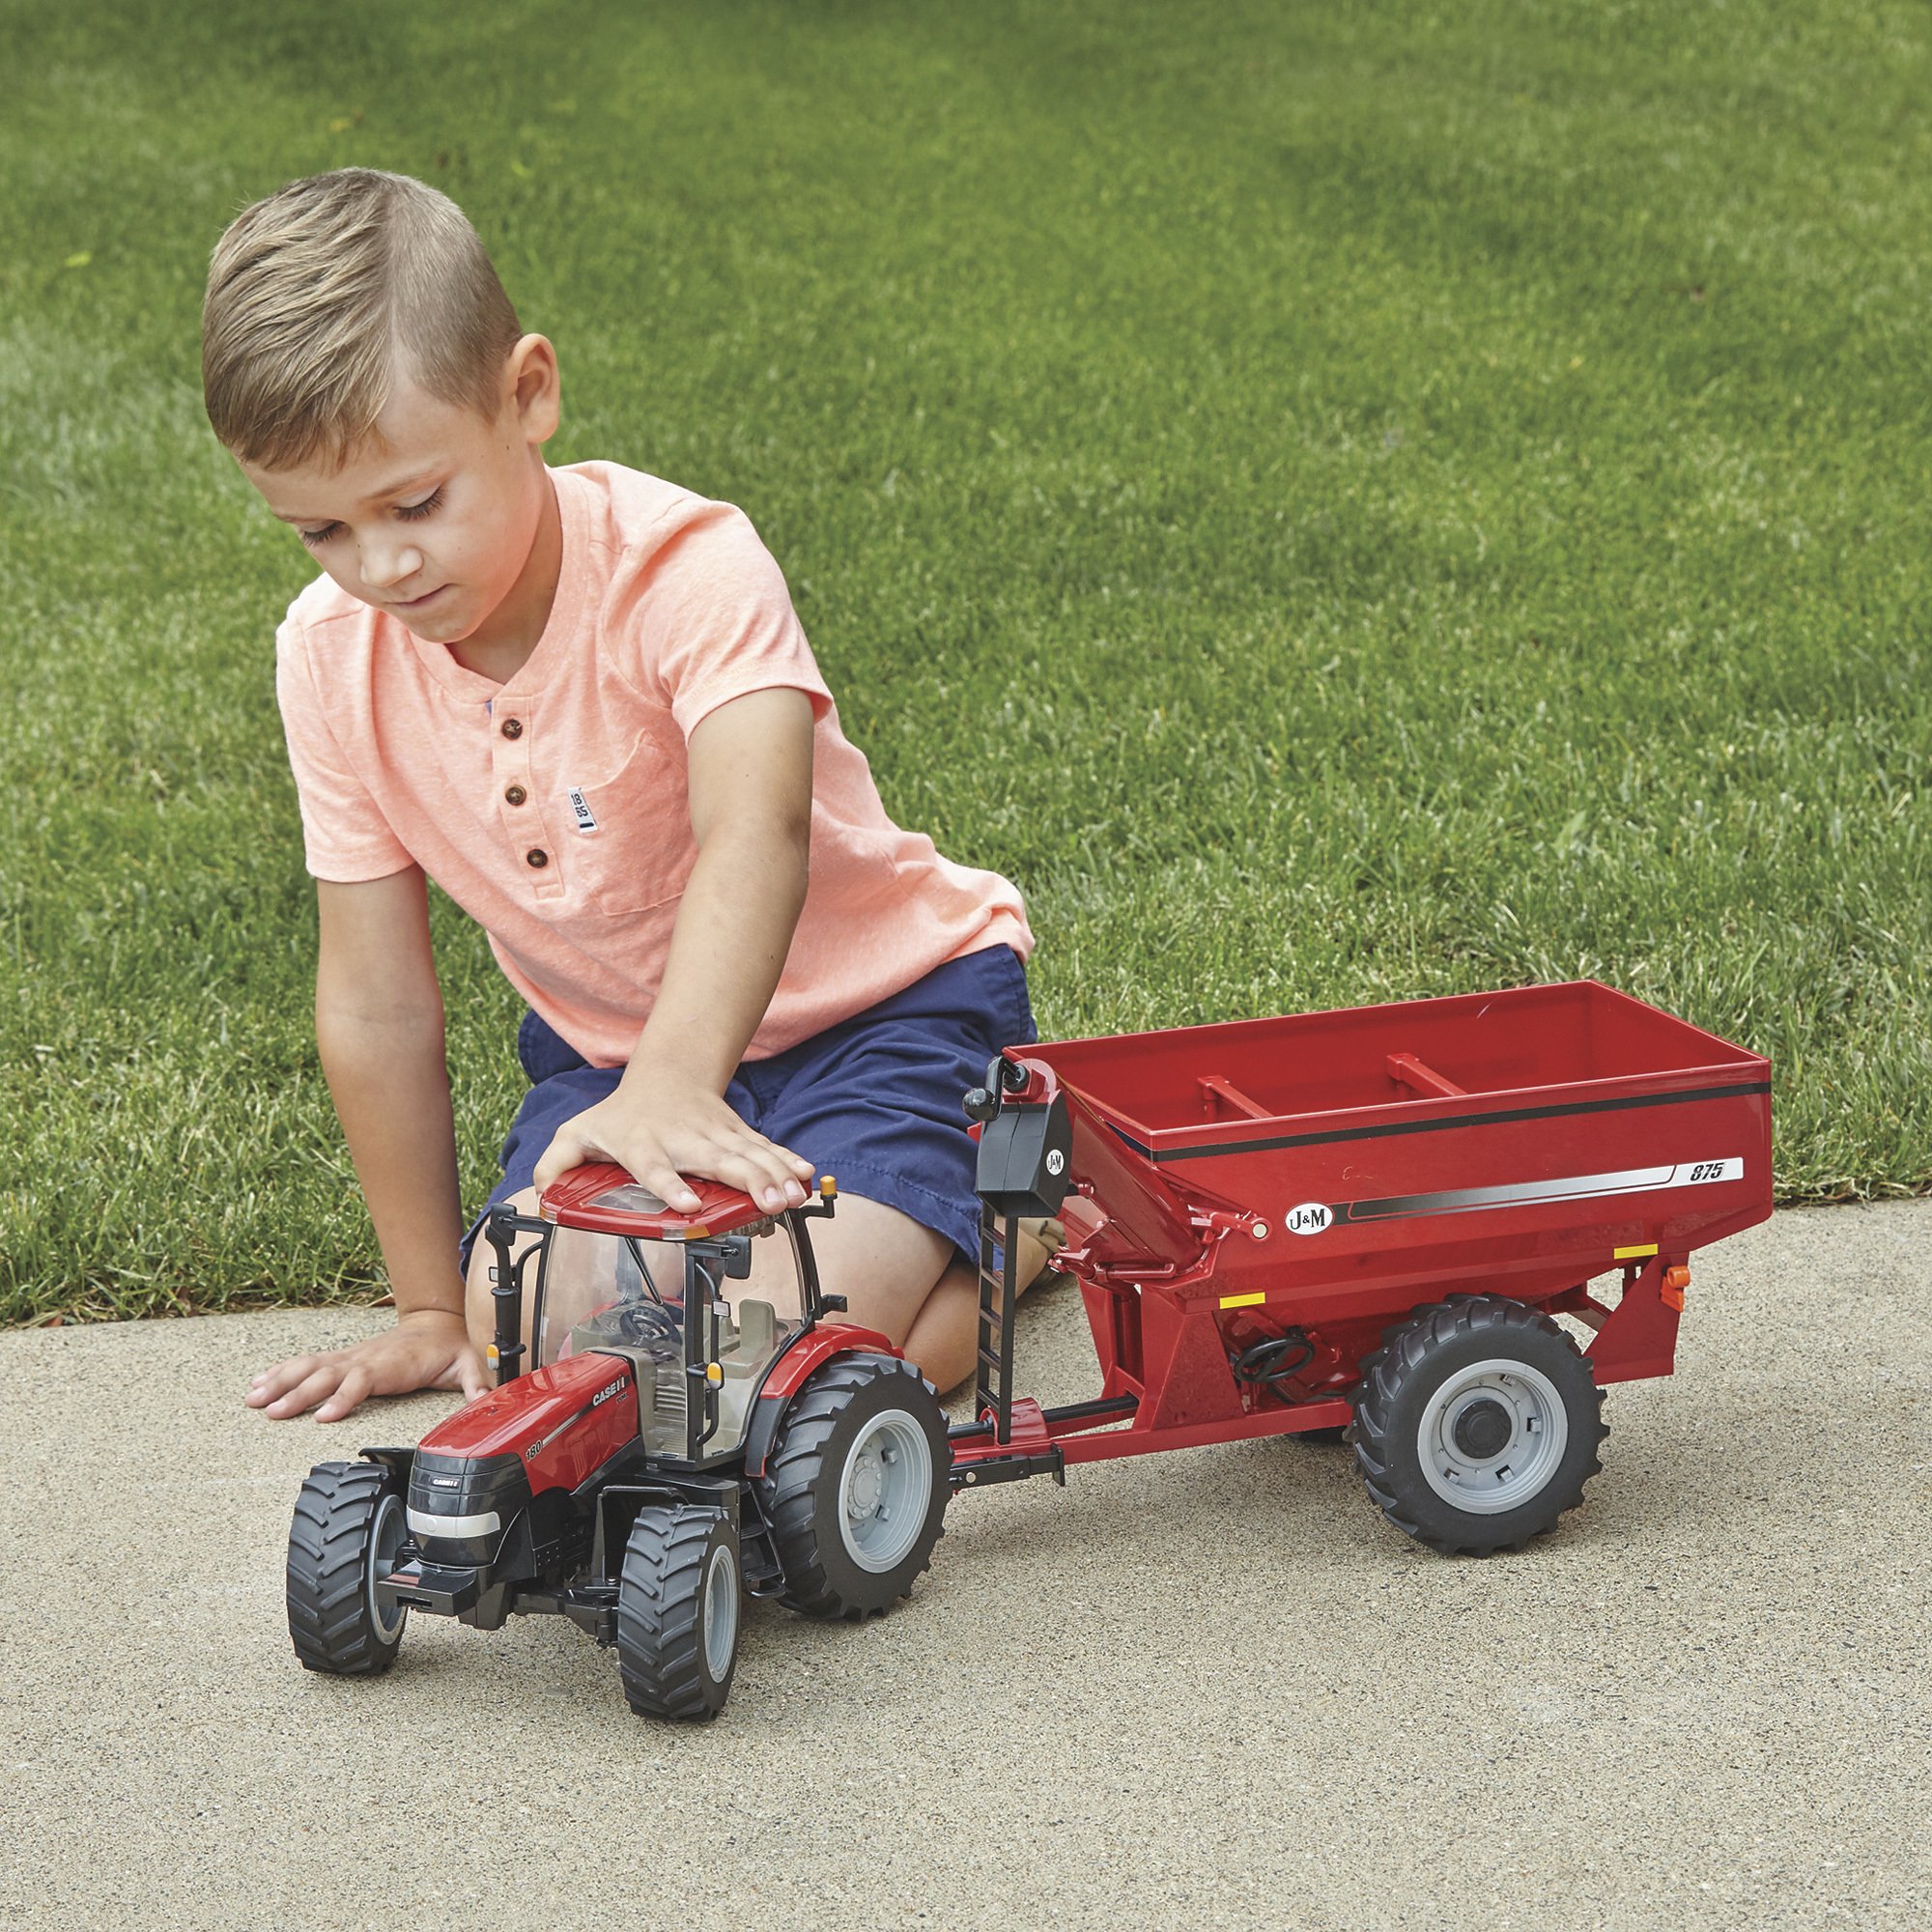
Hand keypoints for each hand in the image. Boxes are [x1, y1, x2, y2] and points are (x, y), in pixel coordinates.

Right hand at [246, 1307, 486, 1421]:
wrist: (439, 1323)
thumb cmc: (450, 1349)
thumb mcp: (471, 1365)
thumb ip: (477, 1384)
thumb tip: (485, 1401)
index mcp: (393, 1364)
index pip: (362, 1380)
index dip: (343, 1397)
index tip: (323, 1416)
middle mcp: (365, 1358)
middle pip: (326, 1375)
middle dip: (297, 1393)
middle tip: (270, 1411)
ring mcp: (351, 1357)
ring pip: (309, 1368)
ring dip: (280, 1382)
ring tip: (252, 1399)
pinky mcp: (342, 1359)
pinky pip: (307, 1363)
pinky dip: (280, 1371)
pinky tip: (257, 1383)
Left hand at [531, 1061, 814, 1214]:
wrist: (666, 1075)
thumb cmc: (621, 1116)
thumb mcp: (578, 1133)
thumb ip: (556, 1165)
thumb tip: (541, 1194)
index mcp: (644, 1144)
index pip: (655, 1166)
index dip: (670, 1186)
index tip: (686, 1207)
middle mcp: (684, 1139)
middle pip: (718, 1161)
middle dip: (746, 1182)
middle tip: (767, 1204)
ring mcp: (715, 1136)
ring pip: (749, 1156)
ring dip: (774, 1177)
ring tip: (791, 1198)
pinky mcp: (737, 1136)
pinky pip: (765, 1150)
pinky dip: (787, 1161)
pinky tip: (806, 1176)